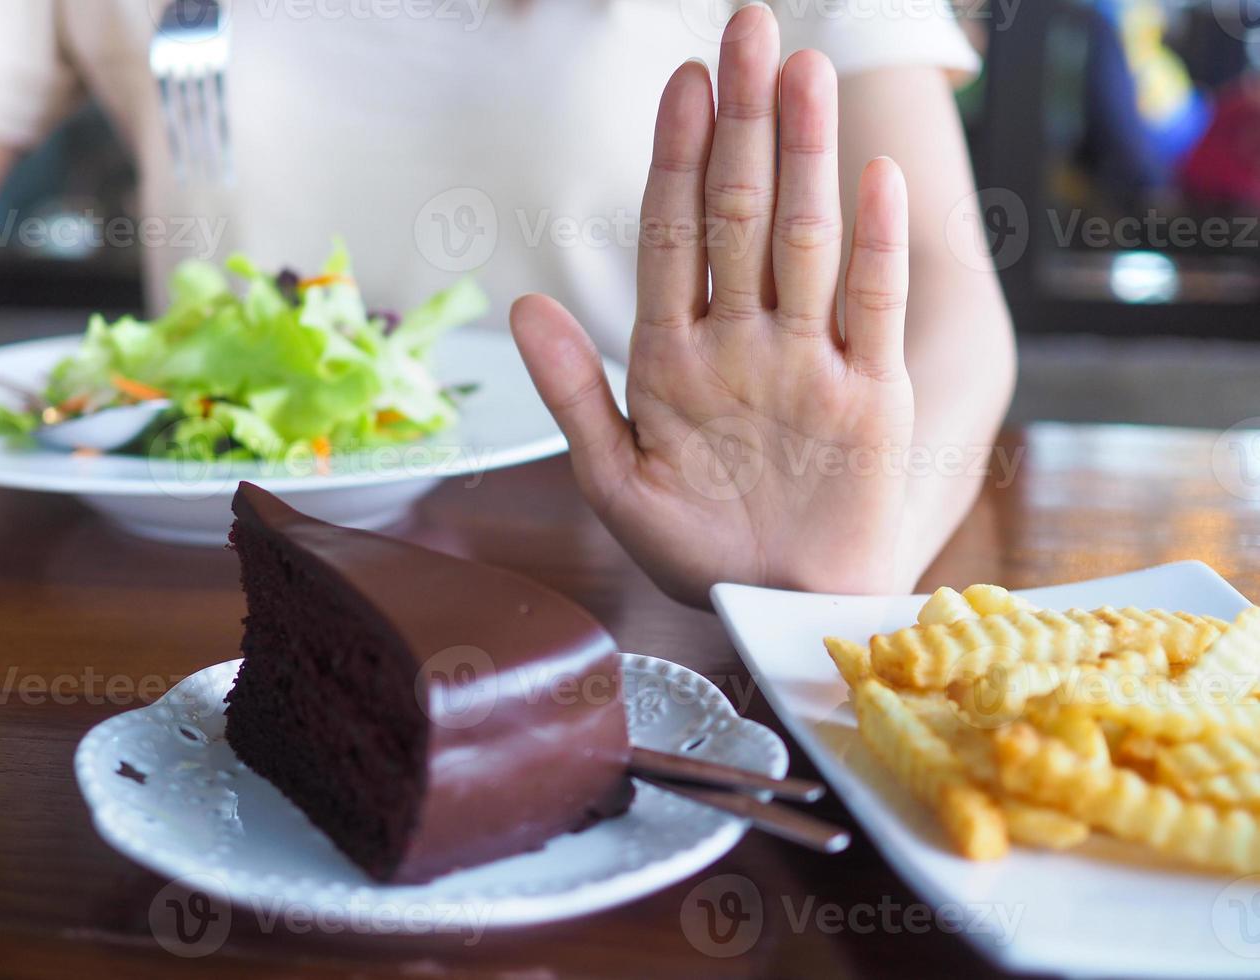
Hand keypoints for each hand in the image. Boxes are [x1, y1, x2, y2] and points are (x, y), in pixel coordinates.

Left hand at [511, 5, 914, 604]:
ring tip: (801, 72)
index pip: (673, 235)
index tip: (681, 82)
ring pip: (807, 240)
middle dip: (741, 122)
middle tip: (748, 26)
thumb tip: (521, 303)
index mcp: (674, 356)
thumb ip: (574, 391)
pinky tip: (870, 177)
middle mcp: (743, 342)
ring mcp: (809, 361)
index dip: (675, 158)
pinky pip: (874, 309)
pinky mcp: (871, 396)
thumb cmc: (694, 549)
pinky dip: (876, 247)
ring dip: (803, 158)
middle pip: (741, 213)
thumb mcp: (614, 479)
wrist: (776, 609)